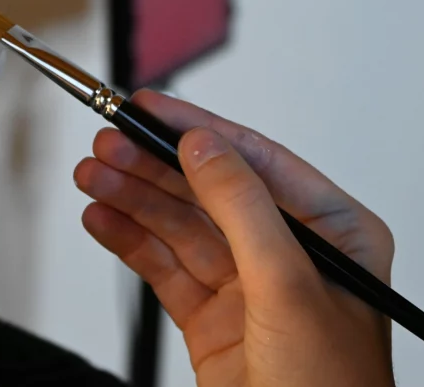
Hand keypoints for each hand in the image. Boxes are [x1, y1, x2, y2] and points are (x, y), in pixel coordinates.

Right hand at [74, 90, 395, 386]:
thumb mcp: (287, 285)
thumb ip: (242, 208)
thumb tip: (205, 145)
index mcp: (332, 232)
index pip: (256, 162)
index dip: (199, 130)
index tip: (152, 107)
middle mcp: (287, 253)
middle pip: (206, 191)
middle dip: (153, 165)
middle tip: (108, 143)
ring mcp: (245, 285)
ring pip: (178, 226)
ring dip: (132, 198)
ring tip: (91, 176)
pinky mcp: (209, 317)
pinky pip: (163, 267)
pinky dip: (129, 242)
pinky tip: (102, 219)